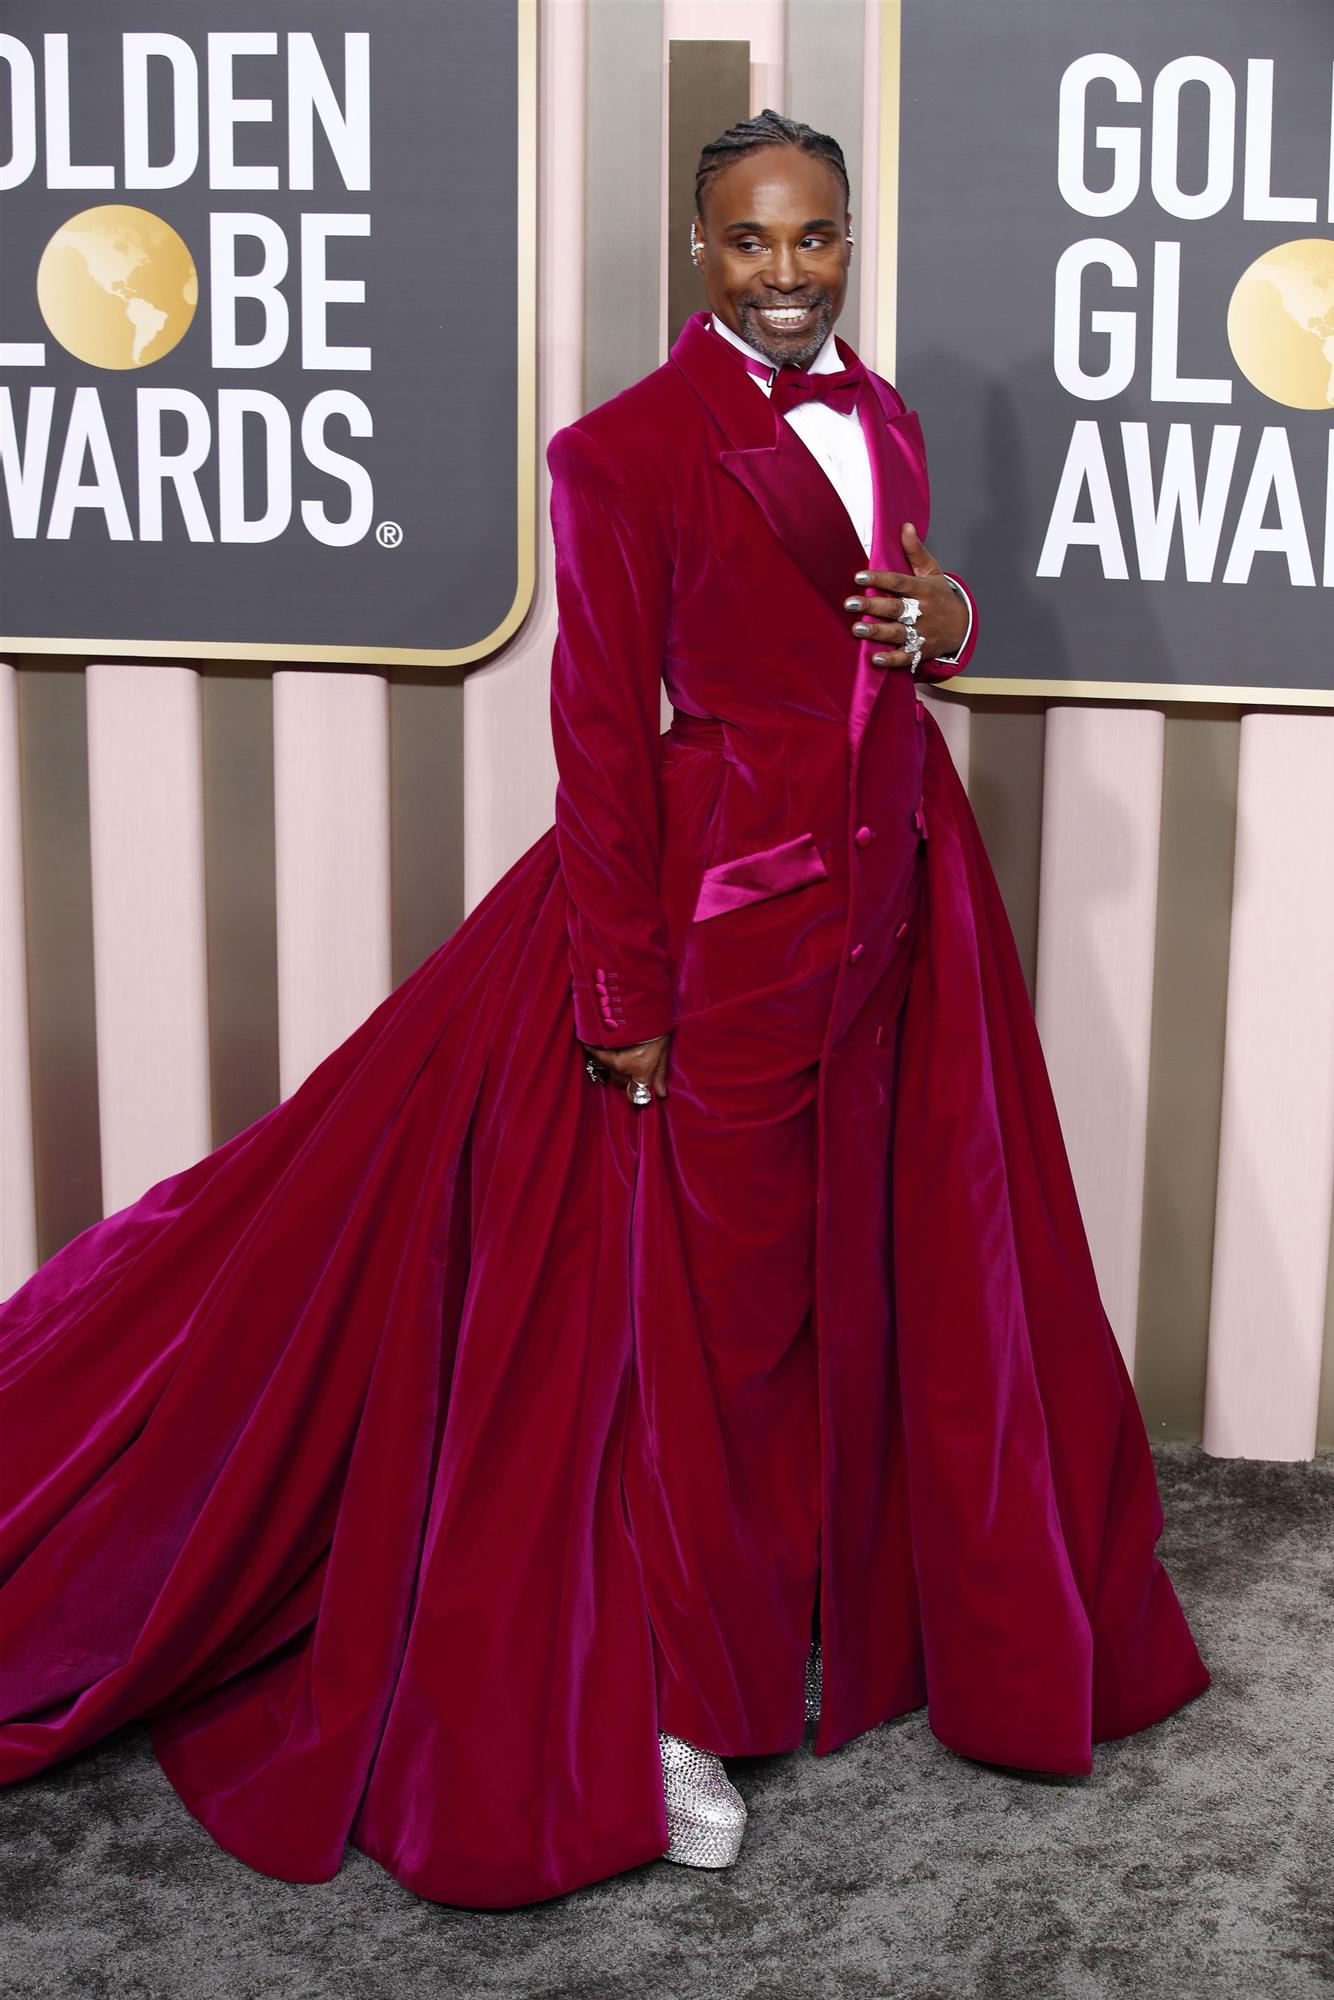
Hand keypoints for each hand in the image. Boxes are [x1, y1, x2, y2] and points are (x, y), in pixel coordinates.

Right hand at [583, 1032, 671, 1101]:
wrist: (643, 1005)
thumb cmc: (655, 1028)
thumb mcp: (662, 1051)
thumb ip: (660, 1074)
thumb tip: (661, 1094)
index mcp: (641, 1070)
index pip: (635, 1096)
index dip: (634, 1094)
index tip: (634, 1087)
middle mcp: (623, 1067)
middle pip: (619, 1083)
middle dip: (625, 1076)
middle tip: (631, 1061)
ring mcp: (610, 1057)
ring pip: (608, 1070)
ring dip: (613, 1064)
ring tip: (621, 1050)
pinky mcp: (598, 1045)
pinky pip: (593, 1052)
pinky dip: (595, 1048)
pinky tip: (600, 1042)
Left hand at [843, 524, 967, 669]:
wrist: (961, 626)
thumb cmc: (940, 596)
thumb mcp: (932, 572)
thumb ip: (916, 551)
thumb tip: (905, 526)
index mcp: (923, 590)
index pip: (899, 582)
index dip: (880, 579)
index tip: (859, 576)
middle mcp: (922, 611)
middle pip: (895, 608)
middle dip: (873, 606)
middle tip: (850, 603)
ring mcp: (921, 633)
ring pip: (898, 632)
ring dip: (877, 631)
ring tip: (857, 628)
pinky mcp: (921, 650)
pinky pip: (906, 657)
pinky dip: (891, 659)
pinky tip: (875, 658)